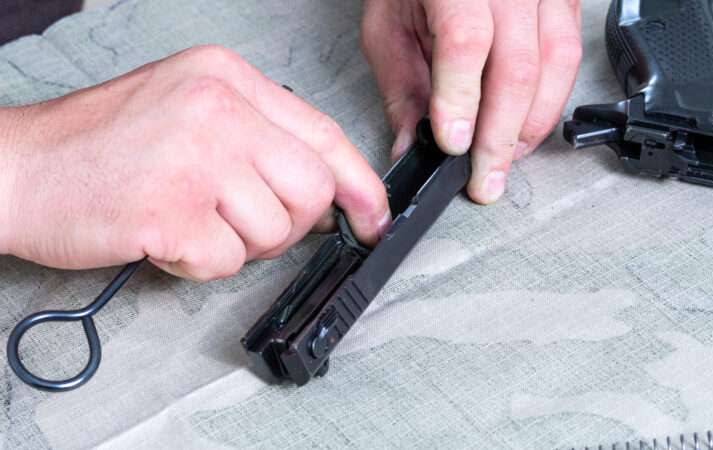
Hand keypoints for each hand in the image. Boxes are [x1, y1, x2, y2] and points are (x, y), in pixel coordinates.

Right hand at [0, 45, 389, 280]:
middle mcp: (217, 108)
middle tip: (242, 222)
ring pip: (275, 232)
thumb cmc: (101, 145)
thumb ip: (259, 138)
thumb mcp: (189, 109)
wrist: (19, 167)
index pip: (324, 134)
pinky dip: (201, 264)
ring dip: (238, 244)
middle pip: (311, 189)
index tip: (373, 217)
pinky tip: (166, 236)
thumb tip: (326, 192)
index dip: (359, 184)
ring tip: (189, 219)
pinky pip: (227, 262)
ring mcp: (195, 158)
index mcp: (226, 77)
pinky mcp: (171, 211)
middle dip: (289, 223)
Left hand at [362, 0, 581, 203]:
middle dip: (500, 138)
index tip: (454, 145)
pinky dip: (550, 102)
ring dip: (530, 126)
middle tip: (485, 180)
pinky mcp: (565, 1)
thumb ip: (402, 87)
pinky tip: (525, 126)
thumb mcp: (389, 27)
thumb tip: (411, 146)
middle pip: (518, 67)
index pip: (466, 42)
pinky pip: (569, 57)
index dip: (461, 100)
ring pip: (555, 67)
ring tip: (504, 159)